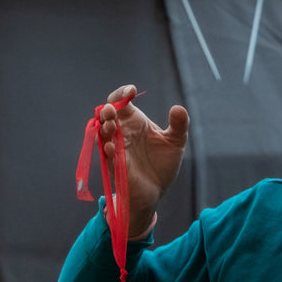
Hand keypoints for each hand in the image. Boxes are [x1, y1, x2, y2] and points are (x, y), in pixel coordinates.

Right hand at [98, 84, 188, 235]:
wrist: (157, 190)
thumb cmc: (162, 164)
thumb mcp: (175, 142)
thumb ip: (179, 125)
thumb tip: (178, 108)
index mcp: (133, 121)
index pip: (121, 101)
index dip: (122, 93)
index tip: (132, 90)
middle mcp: (122, 132)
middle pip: (106, 115)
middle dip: (107, 110)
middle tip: (111, 109)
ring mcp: (116, 149)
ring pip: (102, 134)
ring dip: (104, 128)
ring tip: (112, 125)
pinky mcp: (116, 166)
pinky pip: (107, 156)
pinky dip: (107, 150)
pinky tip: (111, 147)